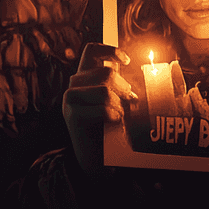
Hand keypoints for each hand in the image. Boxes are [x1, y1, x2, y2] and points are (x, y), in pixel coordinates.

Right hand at [62, 43, 136, 176]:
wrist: (95, 158)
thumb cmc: (109, 126)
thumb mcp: (116, 100)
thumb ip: (119, 84)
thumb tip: (138, 70)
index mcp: (85, 76)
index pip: (92, 50)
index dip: (110, 50)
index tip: (127, 61)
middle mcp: (75, 84)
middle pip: (105, 72)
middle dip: (123, 87)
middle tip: (129, 102)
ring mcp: (71, 99)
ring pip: (104, 90)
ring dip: (118, 104)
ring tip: (120, 116)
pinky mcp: (72, 115)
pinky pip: (101, 108)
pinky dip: (113, 115)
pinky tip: (115, 122)